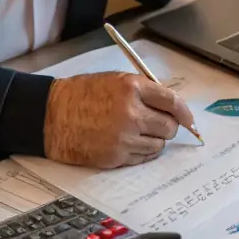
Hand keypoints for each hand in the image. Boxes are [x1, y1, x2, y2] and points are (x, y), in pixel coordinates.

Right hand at [43, 72, 190, 167]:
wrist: (50, 116)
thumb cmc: (80, 96)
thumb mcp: (114, 80)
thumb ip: (144, 91)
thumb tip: (171, 106)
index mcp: (132, 88)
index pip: (172, 101)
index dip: (184, 112)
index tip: (188, 119)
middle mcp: (131, 112)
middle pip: (169, 127)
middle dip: (168, 126)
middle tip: (158, 124)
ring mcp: (124, 137)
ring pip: (158, 145)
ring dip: (154, 140)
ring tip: (137, 132)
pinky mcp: (116, 156)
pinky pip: (142, 158)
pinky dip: (141, 152)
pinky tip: (128, 143)